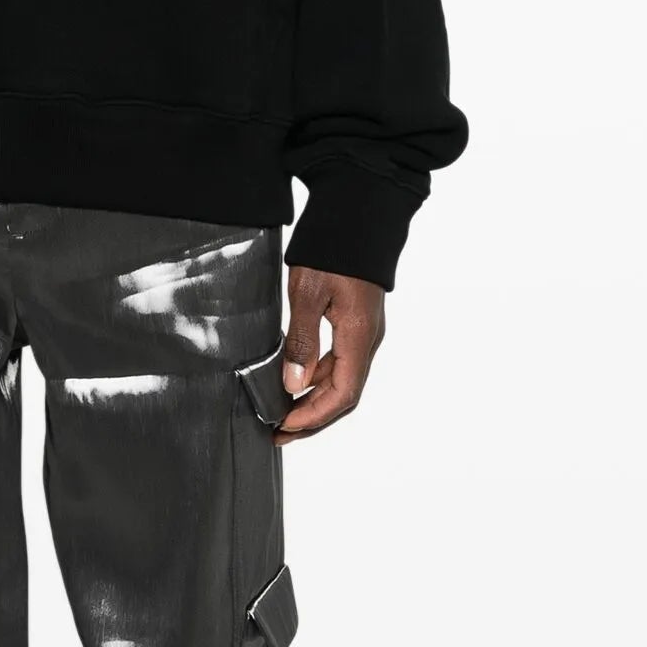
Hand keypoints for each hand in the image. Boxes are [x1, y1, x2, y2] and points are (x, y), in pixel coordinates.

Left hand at [277, 266, 384, 439]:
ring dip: (313, 401)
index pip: (343, 395)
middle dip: (312, 418)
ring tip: (282, 412)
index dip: (313, 418)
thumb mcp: (308, 294)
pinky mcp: (356, 322)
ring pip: (342, 379)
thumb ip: (301, 342)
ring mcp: (364, 331)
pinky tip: (294, 380)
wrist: (360, 212)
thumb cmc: (333, 249)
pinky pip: (340, 361)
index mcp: (359, 337)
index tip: (284, 427)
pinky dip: (317, 378)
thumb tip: (293, 386)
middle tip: (278, 433)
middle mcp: (367, 340)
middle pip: (344, 395)